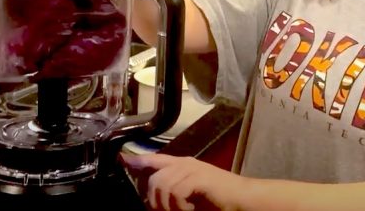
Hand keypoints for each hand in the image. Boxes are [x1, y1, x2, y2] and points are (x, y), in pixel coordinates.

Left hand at [123, 153, 247, 210]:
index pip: (155, 159)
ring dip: (168, 206)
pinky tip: (190, 209)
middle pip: (154, 178)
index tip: (122, 159)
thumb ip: (173, 193)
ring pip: (162, 185)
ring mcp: (192, 168)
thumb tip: (151, 200)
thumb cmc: (218, 201)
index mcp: (183, 165)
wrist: (243, 200)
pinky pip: (176, 191)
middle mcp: (185, 163)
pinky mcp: (198, 177)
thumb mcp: (190, 196)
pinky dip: (180, 206)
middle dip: (154, 200)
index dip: (137, 160)